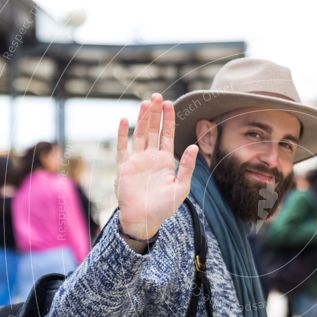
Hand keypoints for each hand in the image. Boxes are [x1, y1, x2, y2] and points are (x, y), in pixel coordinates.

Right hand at [116, 93, 197, 239]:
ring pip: (139, 135)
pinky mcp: (124, 167)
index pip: (167, 135)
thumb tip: (193, 146)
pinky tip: (125, 120)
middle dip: (155, 113)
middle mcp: (150, 158)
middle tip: (157, 96)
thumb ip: (186, 167)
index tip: (170, 104)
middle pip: (153, 130)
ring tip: (145, 103)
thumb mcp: (181, 187)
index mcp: (165, 161)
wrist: (145, 220)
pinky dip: (122, 134)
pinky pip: (122, 148)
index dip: (168, 120)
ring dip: (142, 119)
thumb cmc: (164, 207)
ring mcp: (137, 161)